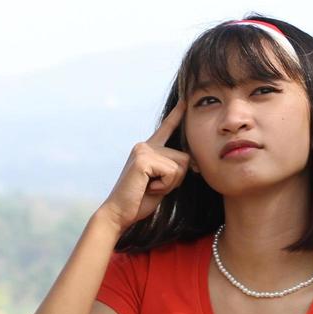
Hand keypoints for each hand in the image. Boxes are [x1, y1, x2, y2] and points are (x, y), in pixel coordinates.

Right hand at [98, 100, 193, 232]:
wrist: (120, 213)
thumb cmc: (141, 200)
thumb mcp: (162, 181)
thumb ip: (173, 168)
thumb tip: (192, 160)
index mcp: (149, 149)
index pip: (166, 129)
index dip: (177, 114)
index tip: (184, 100)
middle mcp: (145, 145)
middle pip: (184, 157)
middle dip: (177, 179)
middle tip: (154, 187)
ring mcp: (143, 150)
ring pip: (180, 165)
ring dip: (171, 183)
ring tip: (150, 187)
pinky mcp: (143, 159)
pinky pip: (172, 172)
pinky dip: (165, 186)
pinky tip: (148, 188)